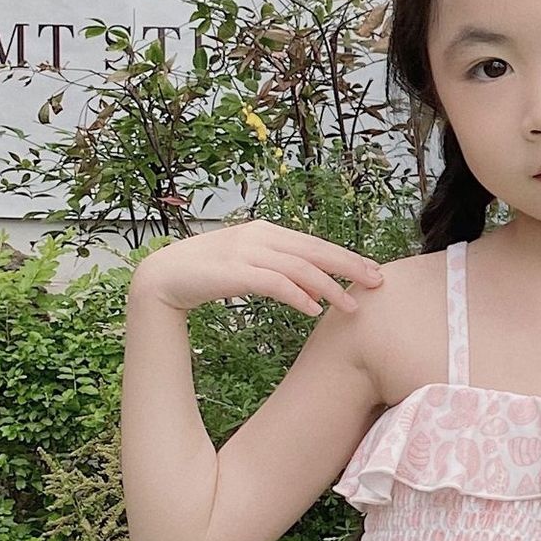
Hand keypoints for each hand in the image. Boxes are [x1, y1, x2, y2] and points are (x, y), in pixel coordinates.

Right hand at [130, 220, 383, 317]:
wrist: (162, 277)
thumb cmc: (209, 273)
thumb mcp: (250, 265)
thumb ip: (280, 268)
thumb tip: (315, 285)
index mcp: (266, 231)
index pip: (315, 243)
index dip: (346, 257)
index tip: (372, 271)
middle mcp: (259, 236)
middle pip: (315, 251)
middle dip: (350, 267)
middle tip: (377, 283)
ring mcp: (245, 251)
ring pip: (300, 268)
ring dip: (329, 288)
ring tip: (351, 306)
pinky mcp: (233, 271)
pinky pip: (274, 282)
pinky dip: (297, 295)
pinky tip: (313, 309)